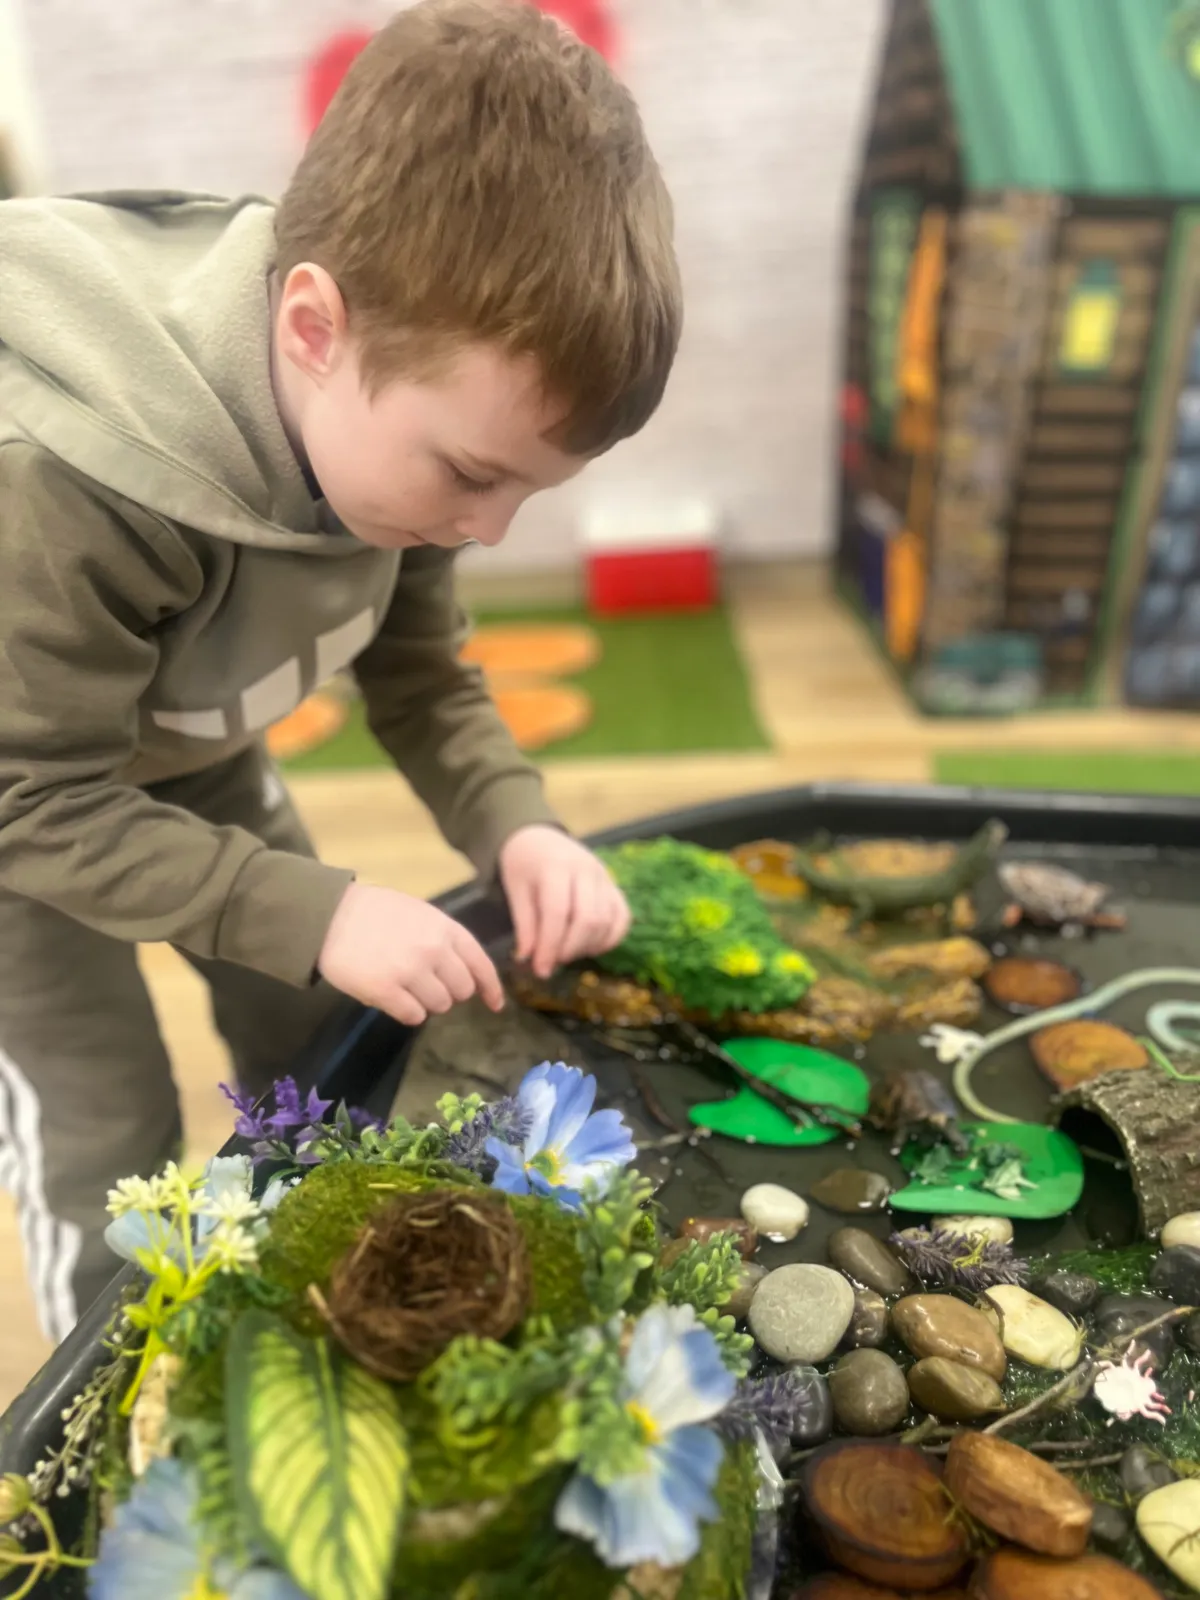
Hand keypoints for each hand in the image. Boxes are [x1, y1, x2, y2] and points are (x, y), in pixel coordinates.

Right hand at [317, 882, 502, 1025]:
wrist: (329, 915)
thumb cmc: (374, 912)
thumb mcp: (419, 913)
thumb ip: (443, 937)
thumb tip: (463, 970)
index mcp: (444, 927)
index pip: (480, 963)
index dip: (490, 987)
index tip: (495, 1004)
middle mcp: (433, 949)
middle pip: (461, 990)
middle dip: (450, 992)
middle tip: (428, 985)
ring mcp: (410, 971)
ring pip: (439, 1005)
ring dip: (426, 1002)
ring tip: (406, 987)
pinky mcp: (386, 990)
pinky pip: (413, 1016)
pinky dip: (407, 1012)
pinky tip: (393, 997)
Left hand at [499, 825, 630, 978]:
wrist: (541, 837)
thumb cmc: (524, 865)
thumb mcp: (515, 890)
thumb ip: (524, 924)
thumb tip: (527, 959)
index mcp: (556, 867)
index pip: (558, 912)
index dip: (550, 945)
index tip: (539, 969)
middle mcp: (586, 870)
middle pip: (588, 919)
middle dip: (570, 949)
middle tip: (552, 962)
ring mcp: (605, 877)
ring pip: (606, 921)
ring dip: (587, 946)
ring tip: (565, 953)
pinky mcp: (614, 886)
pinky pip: (622, 917)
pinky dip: (610, 938)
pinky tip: (589, 947)